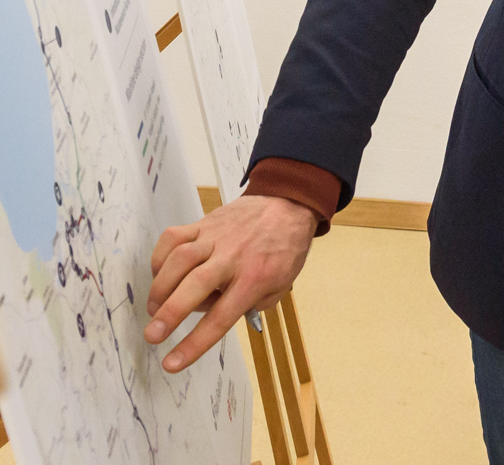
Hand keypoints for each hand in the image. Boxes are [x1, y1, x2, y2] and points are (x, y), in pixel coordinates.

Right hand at [146, 194, 317, 371]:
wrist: (287, 204)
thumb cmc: (283, 249)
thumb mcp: (281, 285)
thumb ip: (251, 306)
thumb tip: (214, 321)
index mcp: (255, 278)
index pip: (221, 317)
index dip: (195, 343)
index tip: (172, 363)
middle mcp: (232, 257)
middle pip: (195, 286)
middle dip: (169, 314)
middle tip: (152, 335)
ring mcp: (215, 238)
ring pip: (179, 260)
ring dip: (160, 288)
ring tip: (154, 309)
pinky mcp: (202, 223)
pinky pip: (172, 238)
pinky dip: (159, 258)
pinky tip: (159, 275)